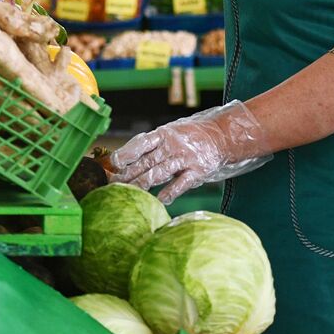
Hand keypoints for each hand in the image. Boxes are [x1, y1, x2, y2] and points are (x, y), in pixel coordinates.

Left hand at [109, 100, 270, 204]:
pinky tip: (160, 200)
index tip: (113, 164)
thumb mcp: (170, 133)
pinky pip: (181, 183)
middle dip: (127, 175)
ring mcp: (185, 158)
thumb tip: (122, 158)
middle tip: (111, 186)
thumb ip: (150, 145)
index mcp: (163, 134)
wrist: (222, 136)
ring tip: (128, 193)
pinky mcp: (197, 171)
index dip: (126, 153)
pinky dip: (170, 192)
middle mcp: (172, 146)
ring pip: (160, 173)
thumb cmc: (190, 137)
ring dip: (143, 184)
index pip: (140, 143)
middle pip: (146, 162)